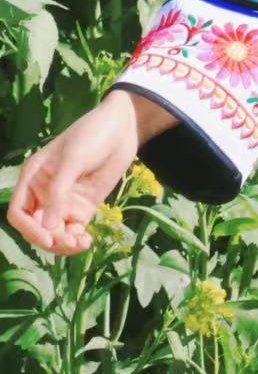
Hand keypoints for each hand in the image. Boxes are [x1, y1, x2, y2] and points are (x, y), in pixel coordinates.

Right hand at [6, 91, 144, 256]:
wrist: (123, 128)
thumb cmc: (92, 135)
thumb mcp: (72, 160)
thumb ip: (58, 192)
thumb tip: (48, 228)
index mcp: (33, 178)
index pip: (19, 213)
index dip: (29, 229)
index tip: (48, 238)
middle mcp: (44, 194)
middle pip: (36, 229)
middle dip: (50, 240)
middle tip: (71, 241)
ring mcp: (63, 203)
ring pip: (54, 235)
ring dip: (64, 245)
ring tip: (81, 243)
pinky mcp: (82, 209)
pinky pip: (73, 233)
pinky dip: (76, 242)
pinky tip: (87, 241)